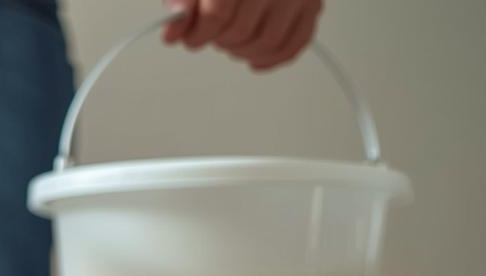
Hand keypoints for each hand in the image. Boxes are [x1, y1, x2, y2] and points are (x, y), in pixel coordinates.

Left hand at [162, 0, 321, 71]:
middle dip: (219, 40)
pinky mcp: (313, 6)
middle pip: (241, 30)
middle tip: (212, 36)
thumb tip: (172, 33)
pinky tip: (252, 60)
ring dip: (241, 52)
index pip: (218, 13)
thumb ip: (183, 0)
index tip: (190, 38)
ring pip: (267, 42)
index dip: (198, 33)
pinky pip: (295, 44)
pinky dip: (271, 59)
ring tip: (230, 42)